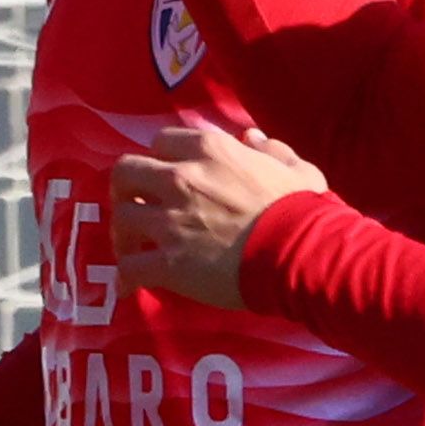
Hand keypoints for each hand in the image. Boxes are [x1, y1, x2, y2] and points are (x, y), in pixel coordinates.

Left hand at [108, 120, 320, 306]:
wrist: (299, 254)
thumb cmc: (303, 211)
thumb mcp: (297, 170)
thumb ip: (272, 150)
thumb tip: (251, 138)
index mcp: (209, 150)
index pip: (160, 142)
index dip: (160, 159)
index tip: (166, 176)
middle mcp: (180, 178)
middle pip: (126, 172)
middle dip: (126, 189)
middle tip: (137, 206)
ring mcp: (169, 220)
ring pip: (121, 218)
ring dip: (124, 233)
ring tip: (134, 248)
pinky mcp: (166, 262)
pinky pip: (130, 267)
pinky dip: (126, 278)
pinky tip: (129, 287)